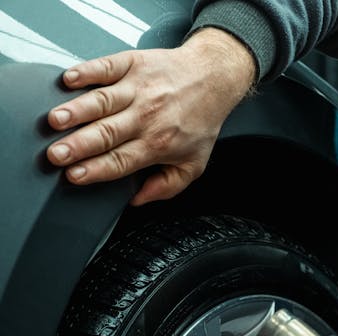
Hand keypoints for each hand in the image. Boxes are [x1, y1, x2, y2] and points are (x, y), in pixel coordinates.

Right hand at [46, 28, 255, 204]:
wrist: (212, 78)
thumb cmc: (199, 122)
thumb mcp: (192, 165)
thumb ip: (167, 187)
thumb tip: (138, 200)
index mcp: (158, 144)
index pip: (121, 161)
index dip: (96, 170)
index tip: (74, 176)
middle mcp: (147, 116)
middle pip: (107, 134)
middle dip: (78, 146)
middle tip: (56, 154)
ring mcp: (139, 88)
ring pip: (103, 102)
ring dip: (77, 111)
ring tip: (55, 120)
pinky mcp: (133, 64)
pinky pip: (107, 67)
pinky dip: (87, 71)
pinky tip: (69, 80)